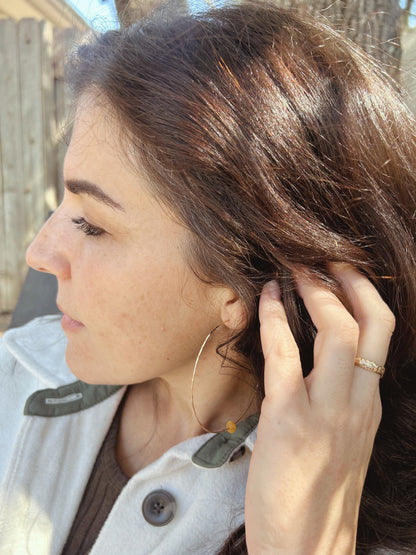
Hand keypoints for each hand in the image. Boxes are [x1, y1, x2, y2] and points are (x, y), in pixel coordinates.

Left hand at [245, 265, 394, 553]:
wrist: (306, 547)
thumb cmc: (317, 492)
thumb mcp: (342, 440)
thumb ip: (338, 400)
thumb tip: (316, 363)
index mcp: (369, 405)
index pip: (381, 334)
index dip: (365, 294)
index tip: (345, 271)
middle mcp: (357, 403)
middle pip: (370, 323)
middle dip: (348, 281)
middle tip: (322, 258)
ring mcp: (327, 410)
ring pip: (336, 331)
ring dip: (314, 291)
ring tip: (294, 270)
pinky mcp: (288, 419)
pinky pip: (285, 354)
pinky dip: (276, 318)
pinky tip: (266, 299)